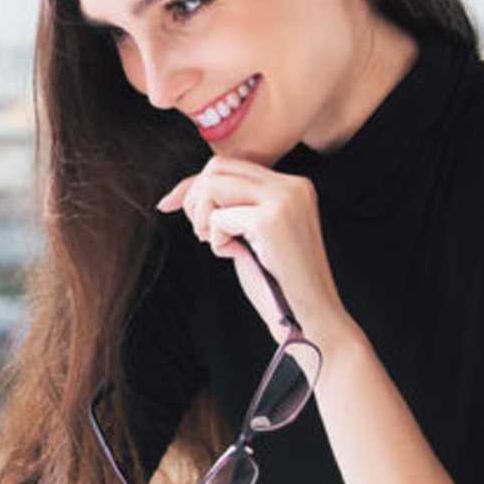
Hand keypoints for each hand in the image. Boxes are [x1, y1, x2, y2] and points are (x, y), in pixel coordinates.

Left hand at [156, 156, 354, 347]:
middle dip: (195, 199)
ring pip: (213, 185)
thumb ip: (229, 208)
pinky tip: (233, 255)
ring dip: (202, 217)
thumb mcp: (251, 235)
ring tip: (216, 242)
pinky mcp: (271, 221)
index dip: (194, 186)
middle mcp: (293, 185)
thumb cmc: (279, 284)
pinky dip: (215, 240)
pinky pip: (217, 218)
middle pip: (218, 167)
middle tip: (202, 233)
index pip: (229, 165)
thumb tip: (175, 196)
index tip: (171, 206)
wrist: (312, 318)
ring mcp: (284, 200)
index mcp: (293, 186)